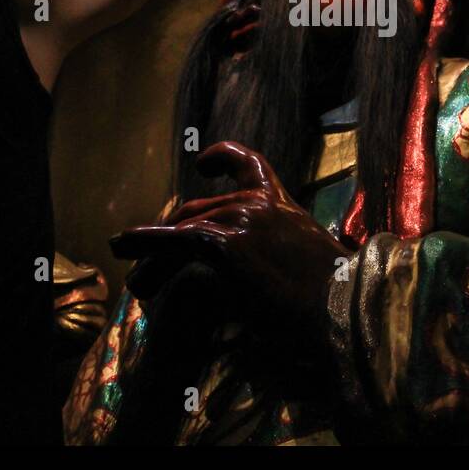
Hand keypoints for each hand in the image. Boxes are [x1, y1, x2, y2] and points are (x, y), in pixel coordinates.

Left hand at [114, 142, 350, 360]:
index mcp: (284, 206)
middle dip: (173, 234)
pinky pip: (173, 240)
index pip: (251, 165)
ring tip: (139, 283)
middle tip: (153, 261)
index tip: (204, 162)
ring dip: (155, 255)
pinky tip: (123, 245)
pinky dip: (145, 241)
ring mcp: (242, 221)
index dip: (224, 157)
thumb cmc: (338, 300)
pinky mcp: (225, 245)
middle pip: (200, 210)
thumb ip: (291, 255)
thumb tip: (283, 273)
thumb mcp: (316, 264)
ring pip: (184, 229)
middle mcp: (261, 204)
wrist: (345, 312)